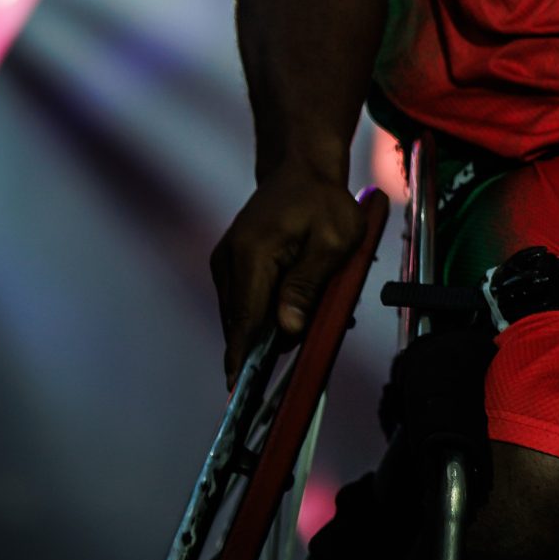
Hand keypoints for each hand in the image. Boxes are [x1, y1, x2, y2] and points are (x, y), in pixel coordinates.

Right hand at [210, 164, 373, 387]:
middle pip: (243, 323)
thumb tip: (286, 330)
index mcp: (252, 255)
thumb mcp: (332, 243)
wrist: (301, 169)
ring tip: (313, 304)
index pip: (245, 320)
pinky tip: (297, 299)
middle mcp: (228, 262)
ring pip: (244, 315)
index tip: (240, 390)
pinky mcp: (230, 266)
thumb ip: (307, 287)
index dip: (244, 358)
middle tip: (313, 330)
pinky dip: (269, 309)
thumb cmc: (323, 202)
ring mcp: (225, 264)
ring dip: (273, 324)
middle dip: (273, 340)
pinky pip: (247, 301)